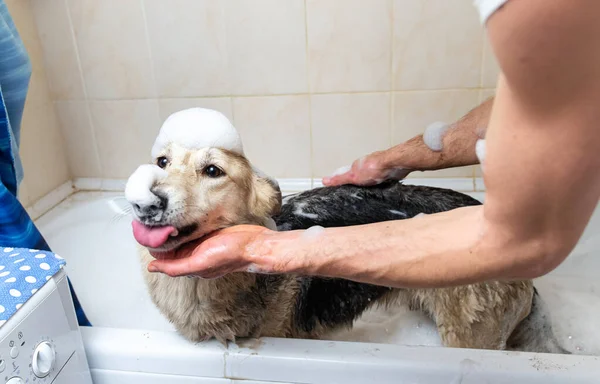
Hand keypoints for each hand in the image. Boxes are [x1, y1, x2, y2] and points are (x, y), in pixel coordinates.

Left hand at [148, 225, 273, 278]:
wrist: (254, 243)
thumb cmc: (231, 254)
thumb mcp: (200, 262)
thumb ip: (176, 267)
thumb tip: (153, 268)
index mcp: (189, 264)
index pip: (163, 256)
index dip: (153, 244)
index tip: (144, 231)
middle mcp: (193, 255)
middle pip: (169, 245)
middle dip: (159, 234)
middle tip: (150, 219)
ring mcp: (202, 243)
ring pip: (179, 235)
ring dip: (170, 227)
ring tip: (160, 215)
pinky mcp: (209, 233)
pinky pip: (191, 228)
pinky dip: (183, 223)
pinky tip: (179, 215)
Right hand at [322, 151, 410, 186]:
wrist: (393, 165)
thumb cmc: (374, 168)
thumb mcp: (352, 176)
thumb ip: (339, 179)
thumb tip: (325, 180)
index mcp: (356, 167)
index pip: (346, 175)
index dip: (343, 182)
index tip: (339, 188)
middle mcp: (366, 167)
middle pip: (359, 177)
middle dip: (357, 185)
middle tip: (353, 194)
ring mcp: (377, 170)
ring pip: (371, 179)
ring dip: (369, 185)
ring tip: (366, 194)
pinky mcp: (388, 174)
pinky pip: (381, 182)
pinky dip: (380, 186)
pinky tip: (380, 190)